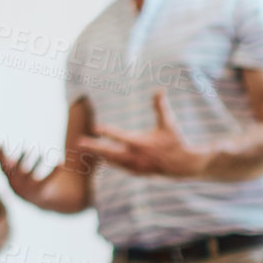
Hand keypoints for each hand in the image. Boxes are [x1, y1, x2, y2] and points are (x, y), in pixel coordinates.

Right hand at [0, 135, 61, 203]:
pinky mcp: (40, 192)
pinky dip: (54, 171)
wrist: (35, 199)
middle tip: (25, 147)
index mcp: (6, 173)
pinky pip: (47, 180)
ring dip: (36, 161)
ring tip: (41, 151)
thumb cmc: (18, 175)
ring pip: (31, 174)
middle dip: (20, 159)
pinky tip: (60, 162)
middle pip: (16, 169)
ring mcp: (27, 188)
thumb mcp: (6, 165)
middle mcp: (14, 181)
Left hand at [75, 90, 210, 175]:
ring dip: (98, 154)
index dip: (108, 132)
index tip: (95, 127)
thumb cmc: (176, 141)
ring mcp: (136, 166)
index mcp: (142, 143)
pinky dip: (110, 162)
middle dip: (94, 147)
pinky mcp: (138, 172)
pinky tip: (101, 157)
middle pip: (110, 152)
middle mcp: (137, 156)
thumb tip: (159, 89)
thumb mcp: (169, 123)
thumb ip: (161, 107)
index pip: (121, 136)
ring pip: (112, 161)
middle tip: (78, 142)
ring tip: (84, 148)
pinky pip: (120, 167)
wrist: (185, 165)